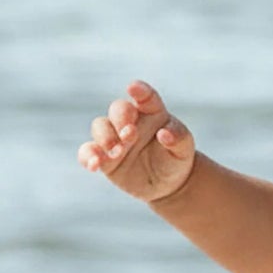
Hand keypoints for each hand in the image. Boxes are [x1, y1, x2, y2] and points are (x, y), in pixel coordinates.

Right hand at [77, 80, 195, 202]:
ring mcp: (114, 137)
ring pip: (100, 127)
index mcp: (151, 112)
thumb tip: (165, 134)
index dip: (140, 91)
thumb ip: (179, 138)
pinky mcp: (104, 156)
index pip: (146, 96)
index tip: (134, 89)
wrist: (167, 184)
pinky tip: (94, 164)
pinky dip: (88, 156)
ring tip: (117, 152)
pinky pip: (88, 151)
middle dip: (120, 119)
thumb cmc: (176, 159)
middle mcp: (129, 121)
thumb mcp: (184, 149)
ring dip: (106, 138)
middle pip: (118, 109)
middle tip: (130, 134)